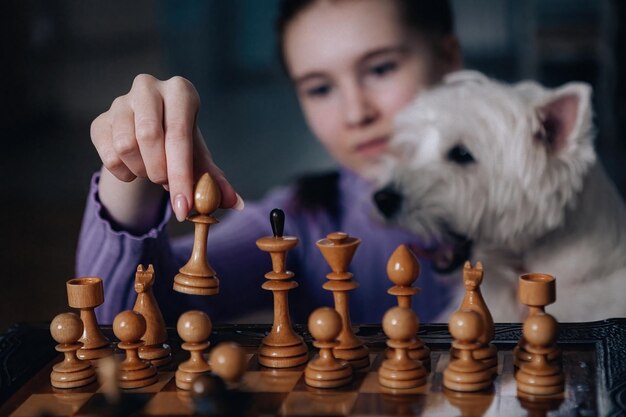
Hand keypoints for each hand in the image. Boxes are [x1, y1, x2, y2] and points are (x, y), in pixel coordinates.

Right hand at [91, 74, 240, 222]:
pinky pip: (109, 157)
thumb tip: (236, 204)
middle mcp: (148, 87)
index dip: (181, 175)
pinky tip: (135, 169)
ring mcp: (120, 102)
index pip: (179, 134)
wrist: (148, 139)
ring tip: (154, 171)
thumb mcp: (200, 160)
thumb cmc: (181, 145)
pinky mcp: (100, 121)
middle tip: (168, 185)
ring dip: (142, 172)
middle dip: (160, 172)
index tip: (184, 207)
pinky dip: (125, 174)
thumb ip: (216, 181)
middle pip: (149, 136)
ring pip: (125, 146)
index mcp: (181, 91)